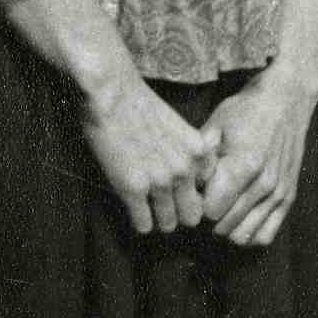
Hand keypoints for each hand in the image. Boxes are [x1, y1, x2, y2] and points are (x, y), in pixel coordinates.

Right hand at [79, 76, 218, 236]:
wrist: (109, 92)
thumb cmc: (138, 103)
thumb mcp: (179, 126)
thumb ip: (189, 153)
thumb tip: (187, 178)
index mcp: (199, 154)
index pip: (207, 194)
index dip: (190, 194)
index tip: (177, 191)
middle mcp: (185, 171)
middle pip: (192, 216)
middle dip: (178, 213)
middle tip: (162, 205)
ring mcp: (160, 182)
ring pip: (168, 224)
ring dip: (157, 218)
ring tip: (145, 208)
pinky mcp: (132, 188)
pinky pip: (144, 225)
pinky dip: (138, 221)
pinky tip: (131, 208)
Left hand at [199, 68, 317, 246]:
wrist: (284, 103)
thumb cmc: (243, 112)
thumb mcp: (214, 126)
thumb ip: (199, 160)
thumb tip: (185, 188)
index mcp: (243, 165)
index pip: (210, 209)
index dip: (194, 204)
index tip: (190, 192)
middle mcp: (264, 184)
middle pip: (225, 225)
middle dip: (206, 218)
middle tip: (200, 201)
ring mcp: (278, 194)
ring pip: (244, 235)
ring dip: (225, 227)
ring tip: (217, 209)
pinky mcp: (288, 199)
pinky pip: (265, 235)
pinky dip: (248, 234)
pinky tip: (236, 219)